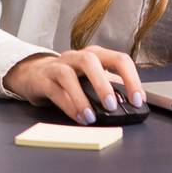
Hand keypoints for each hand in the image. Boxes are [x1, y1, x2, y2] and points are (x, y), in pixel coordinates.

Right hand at [2, 46, 143, 125]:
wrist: (34, 74)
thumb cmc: (70, 78)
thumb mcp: (91, 79)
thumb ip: (108, 88)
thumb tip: (127, 104)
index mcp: (95, 55)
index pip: (118, 59)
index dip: (131, 79)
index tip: (137, 100)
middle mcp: (76, 57)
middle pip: (90, 60)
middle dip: (103, 84)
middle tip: (112, 106)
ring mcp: (57, 66)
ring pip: (67, 75)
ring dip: (81, 97)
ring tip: (91, 117)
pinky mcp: (42, 80)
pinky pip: (55, 91)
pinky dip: (68, 106)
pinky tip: (78, 118)